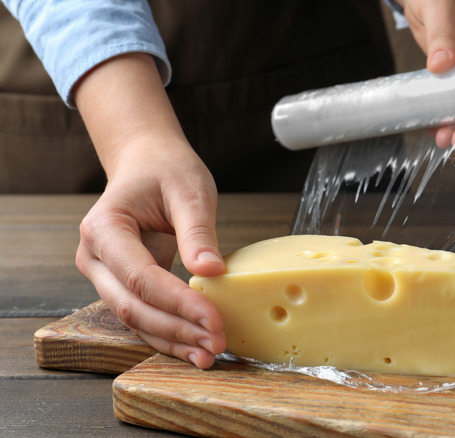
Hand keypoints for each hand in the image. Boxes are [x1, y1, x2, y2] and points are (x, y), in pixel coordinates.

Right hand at [73, 54, 225, 367]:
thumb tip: (211, 271)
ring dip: (173, 340)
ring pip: (135, 319)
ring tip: (210, 354)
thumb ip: (198, 231)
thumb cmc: (167, 171)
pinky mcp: (120, 286)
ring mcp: (103, 275)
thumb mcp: (190, 191)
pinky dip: (169, 334)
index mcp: (104, 228)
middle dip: (177, 329)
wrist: (147, 163)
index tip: (215, 319)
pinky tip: (196, 346)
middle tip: (218, 343)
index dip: (178, 303)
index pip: (140, 277)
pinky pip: (143, 316)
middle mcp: (94, 257)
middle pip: (133, 306)